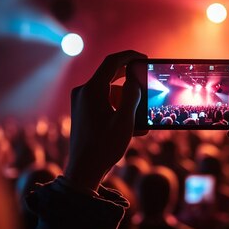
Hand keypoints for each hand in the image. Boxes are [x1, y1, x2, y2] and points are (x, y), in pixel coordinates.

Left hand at [64, 50, 146, 191]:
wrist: (84, 171)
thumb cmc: (104, 147)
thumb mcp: (125, 121)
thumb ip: (133, 96)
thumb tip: (135, 81)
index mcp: (91, 90)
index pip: (112, 62)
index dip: (130, 56)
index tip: (145, 58)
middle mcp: (84, 92)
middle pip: (111, 76)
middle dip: (131, 81)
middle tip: (147, 82)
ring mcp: (82, 103)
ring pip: (110, 93)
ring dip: (128, 102)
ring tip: (142, 120)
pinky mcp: (84, 113)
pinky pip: (105, 104)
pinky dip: (119, 111)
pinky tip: (133, 128)